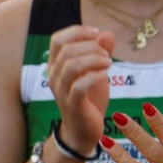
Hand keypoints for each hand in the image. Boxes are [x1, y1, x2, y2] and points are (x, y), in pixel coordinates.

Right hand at [46, 24, 115, 154]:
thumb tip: (106, 34)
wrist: (83, 130)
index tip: (97, 34)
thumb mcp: (97, 72)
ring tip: (109, 63)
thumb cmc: (89, 99)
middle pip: (66, 50)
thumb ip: (100, 53)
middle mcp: (54, 76)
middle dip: (90, 47)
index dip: (77, 32)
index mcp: (56, 65)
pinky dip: (94, 76)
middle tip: (107, 54)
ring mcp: (61, 91)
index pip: (57, 40)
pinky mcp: (72, 104)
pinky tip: (105, 75)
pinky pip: (79, 86)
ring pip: (71, 66)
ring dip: (94, 60)